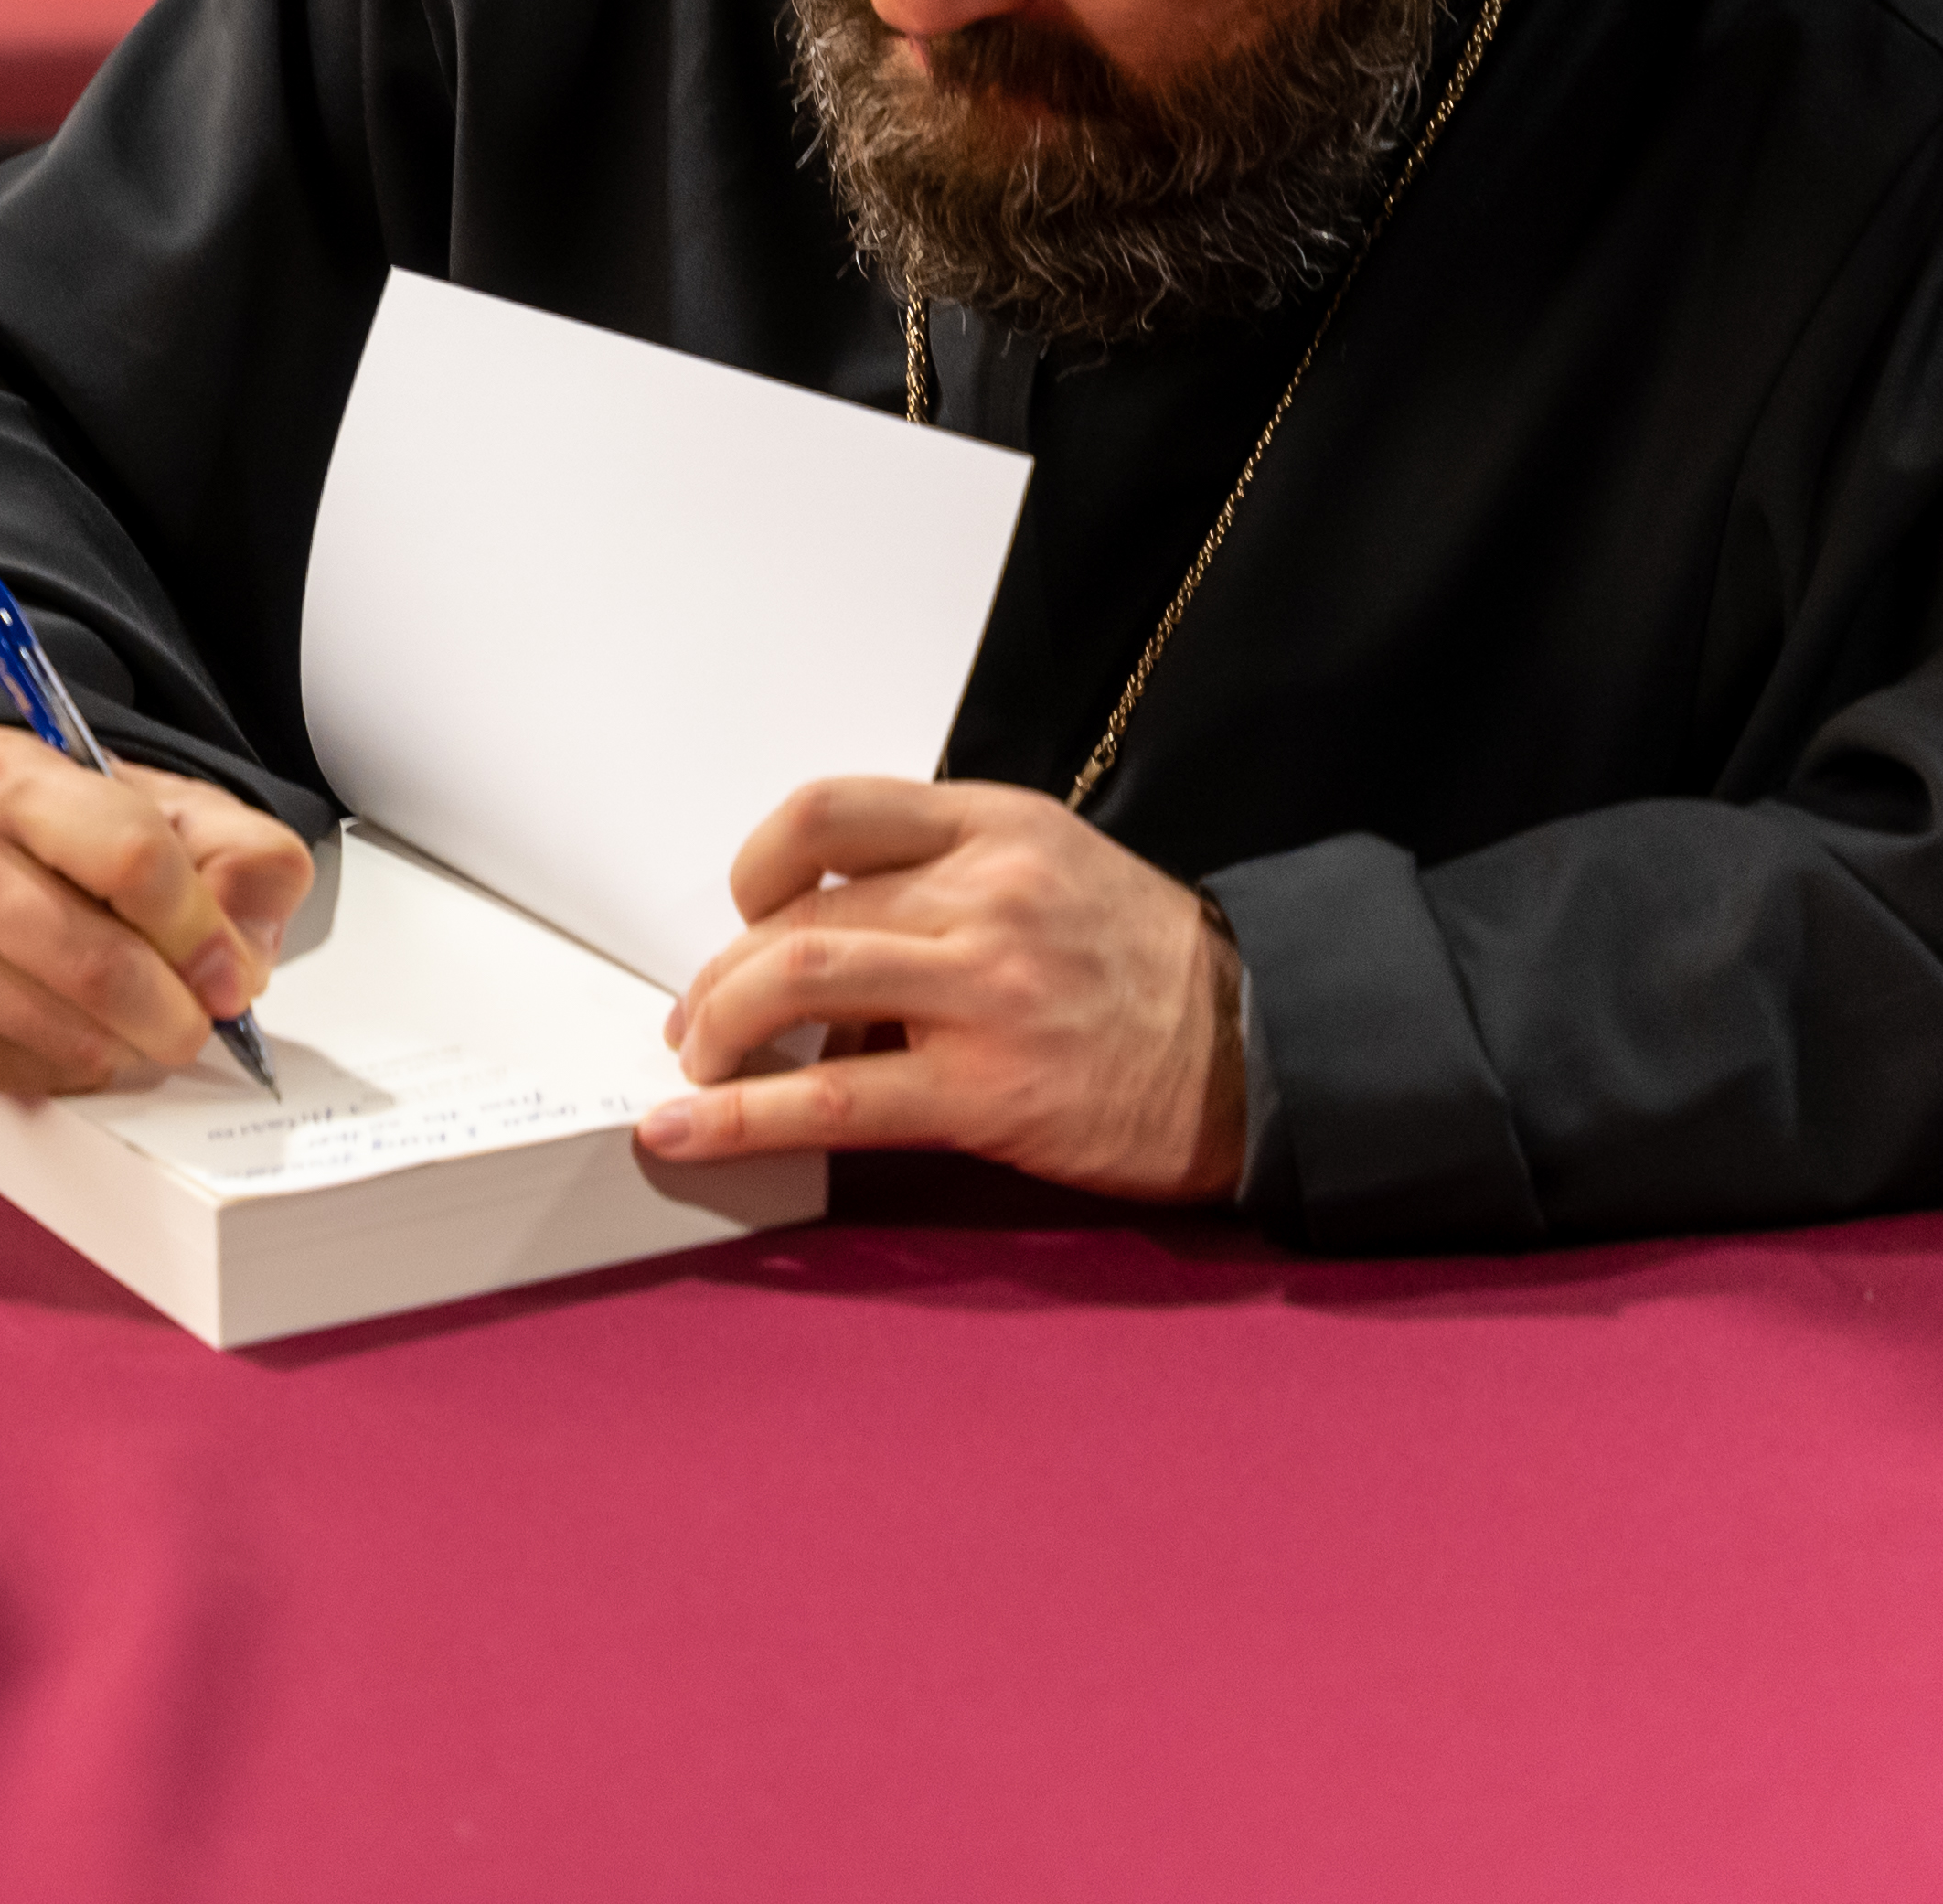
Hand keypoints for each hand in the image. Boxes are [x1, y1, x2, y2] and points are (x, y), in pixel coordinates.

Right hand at [0, 730, 315, 1094]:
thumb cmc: (40, 832)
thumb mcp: (151, 802)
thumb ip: (234, 852)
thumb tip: (248, 947)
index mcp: (4, 775)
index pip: (132, 858)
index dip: (201, 930)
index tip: (231, 971)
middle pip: (97, 965)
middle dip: (176, 1012)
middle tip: (200, 1017)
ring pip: (64, 1035)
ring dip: (130, 1046)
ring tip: (144, 1020)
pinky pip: (23, 1075)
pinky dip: (74, 1067)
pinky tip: (77, 1028)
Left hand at [637, 778, 1244, 1200]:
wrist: (1258, 1055)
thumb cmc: (1150, 973)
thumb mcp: (1052, 873)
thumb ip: (942, 883)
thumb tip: (817, 943)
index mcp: (995, 828)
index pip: (829, 811)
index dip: (756, 864)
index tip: (743, 913)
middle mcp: (983, 894)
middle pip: (796, 912)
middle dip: (722, 975)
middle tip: (701, 1022)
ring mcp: (983, 991)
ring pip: (794, 982)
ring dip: (716, 1030)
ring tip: (699, 1069)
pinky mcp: (985, 1091)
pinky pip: (831, 1100)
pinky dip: (737, 1118)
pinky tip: (684, 1131)